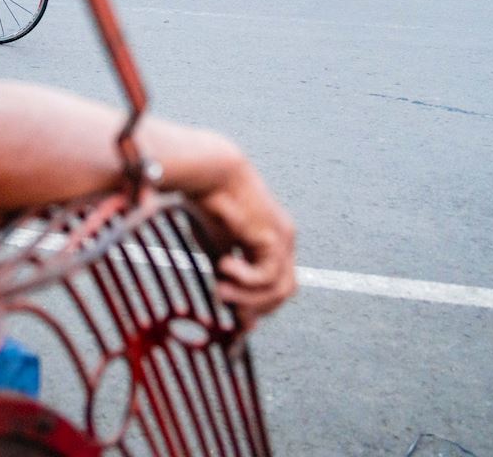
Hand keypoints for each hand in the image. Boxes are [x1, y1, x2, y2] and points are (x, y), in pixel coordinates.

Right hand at [193, 162, 295, 328]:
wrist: (210, 173)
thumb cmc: (208, 205)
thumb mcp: (218, 248)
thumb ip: (228, 276)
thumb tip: (227, 306)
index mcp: (272, 243)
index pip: (277, 286)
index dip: (259, 306)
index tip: (236, 320)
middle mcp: (284, 242)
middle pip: (284, 292)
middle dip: (257, 307)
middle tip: (229, 311)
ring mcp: (283, 239)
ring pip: (279, 289)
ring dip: (248, 298)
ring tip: (220, 290)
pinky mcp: (275, 236)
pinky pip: (267, 275)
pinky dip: (245, 279)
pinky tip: (224, 267)